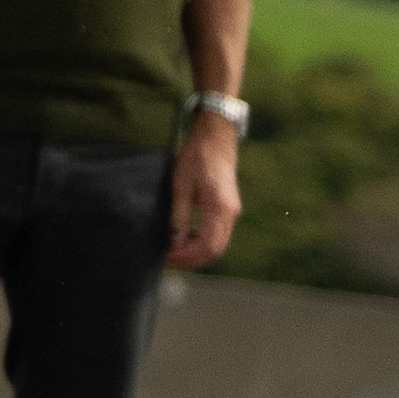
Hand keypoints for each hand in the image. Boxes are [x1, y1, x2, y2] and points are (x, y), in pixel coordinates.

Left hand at [170, 118, 241, 268]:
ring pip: (217, 245)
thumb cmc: (197, 156)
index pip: (207, 245)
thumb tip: (173, 241)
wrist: (216, 138)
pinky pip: (218, 234)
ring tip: (174, 249)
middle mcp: (231, 214)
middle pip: (215, 250)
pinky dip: (202, 242)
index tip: (166, 255)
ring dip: (196, 252)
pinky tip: (186, 237)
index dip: (186, 256)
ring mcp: (232, 212)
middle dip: (191, 259)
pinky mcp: (228, 209)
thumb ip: (178, 216)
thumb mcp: (180, 185)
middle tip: (167, 258)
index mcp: (220, 208)